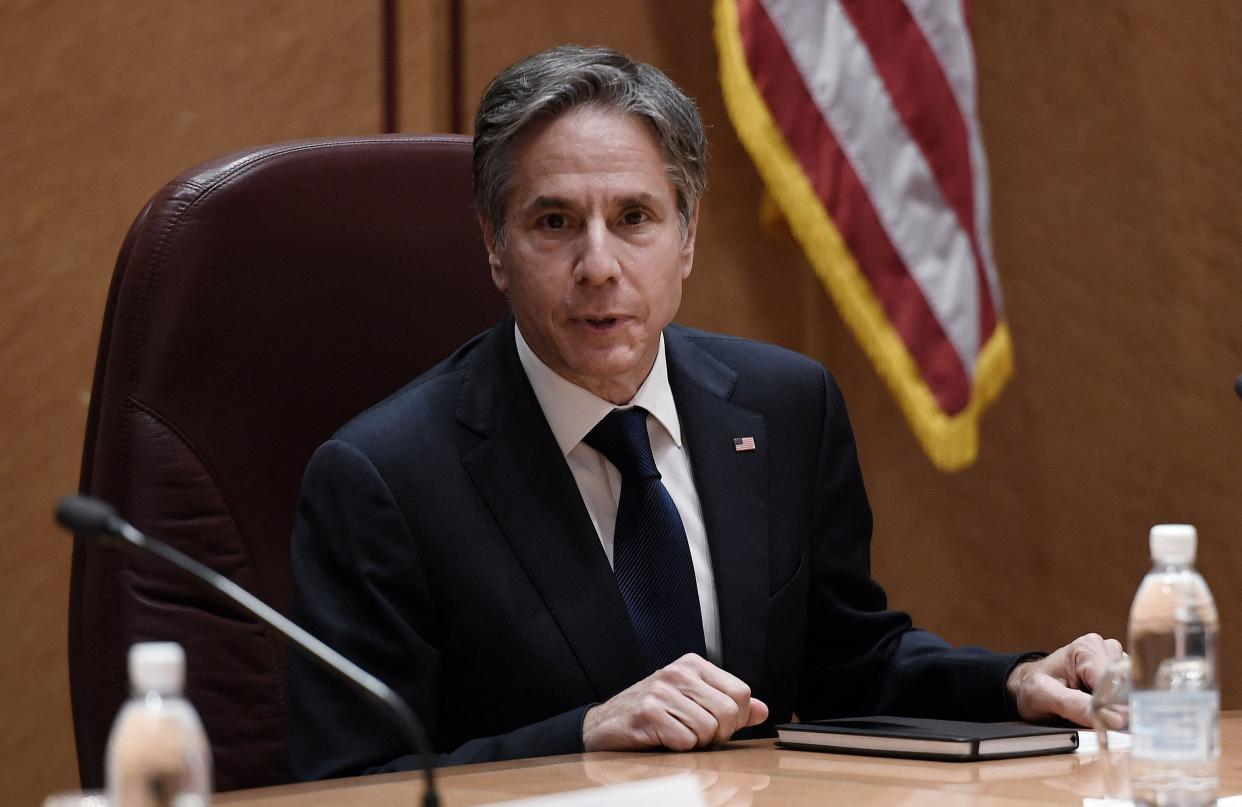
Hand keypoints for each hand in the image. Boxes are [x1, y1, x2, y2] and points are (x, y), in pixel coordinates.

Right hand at [582, 653, 769, 750]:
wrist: (604, 727)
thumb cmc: (651, 715)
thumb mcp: (692, 703)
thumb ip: (727, 705)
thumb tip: (762, 710)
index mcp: (693, 665)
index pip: (741, 693)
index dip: (736, 719)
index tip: (718, 727)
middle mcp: (678, 672)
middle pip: (728, 712)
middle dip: (718, 735)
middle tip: (698, 737)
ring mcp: (661, 690)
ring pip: (707, 729)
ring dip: (696, 743)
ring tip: (676, 736)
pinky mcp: (648, 712)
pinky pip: (685, 741)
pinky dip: (678, 749)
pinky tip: (662, 740)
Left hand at [1007, 633, 1124, 725]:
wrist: (1027, 686)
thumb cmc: (1033, 688)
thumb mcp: (1045, 696)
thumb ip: (1076, 706)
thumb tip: (1114, 719)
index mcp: (1087, 647)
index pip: (1114, 679)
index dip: (1113, 704)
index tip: (1109, 723)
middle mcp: (1105, 649)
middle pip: (1126, 685)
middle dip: (1116, 707)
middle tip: (1100, 721)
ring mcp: (1115, 661)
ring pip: (1132, 692)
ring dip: (1118, 707)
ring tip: (1094, 711)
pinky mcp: (1119, 675)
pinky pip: (1130, 695)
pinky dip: (1120, 707)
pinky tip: (1103, 710)